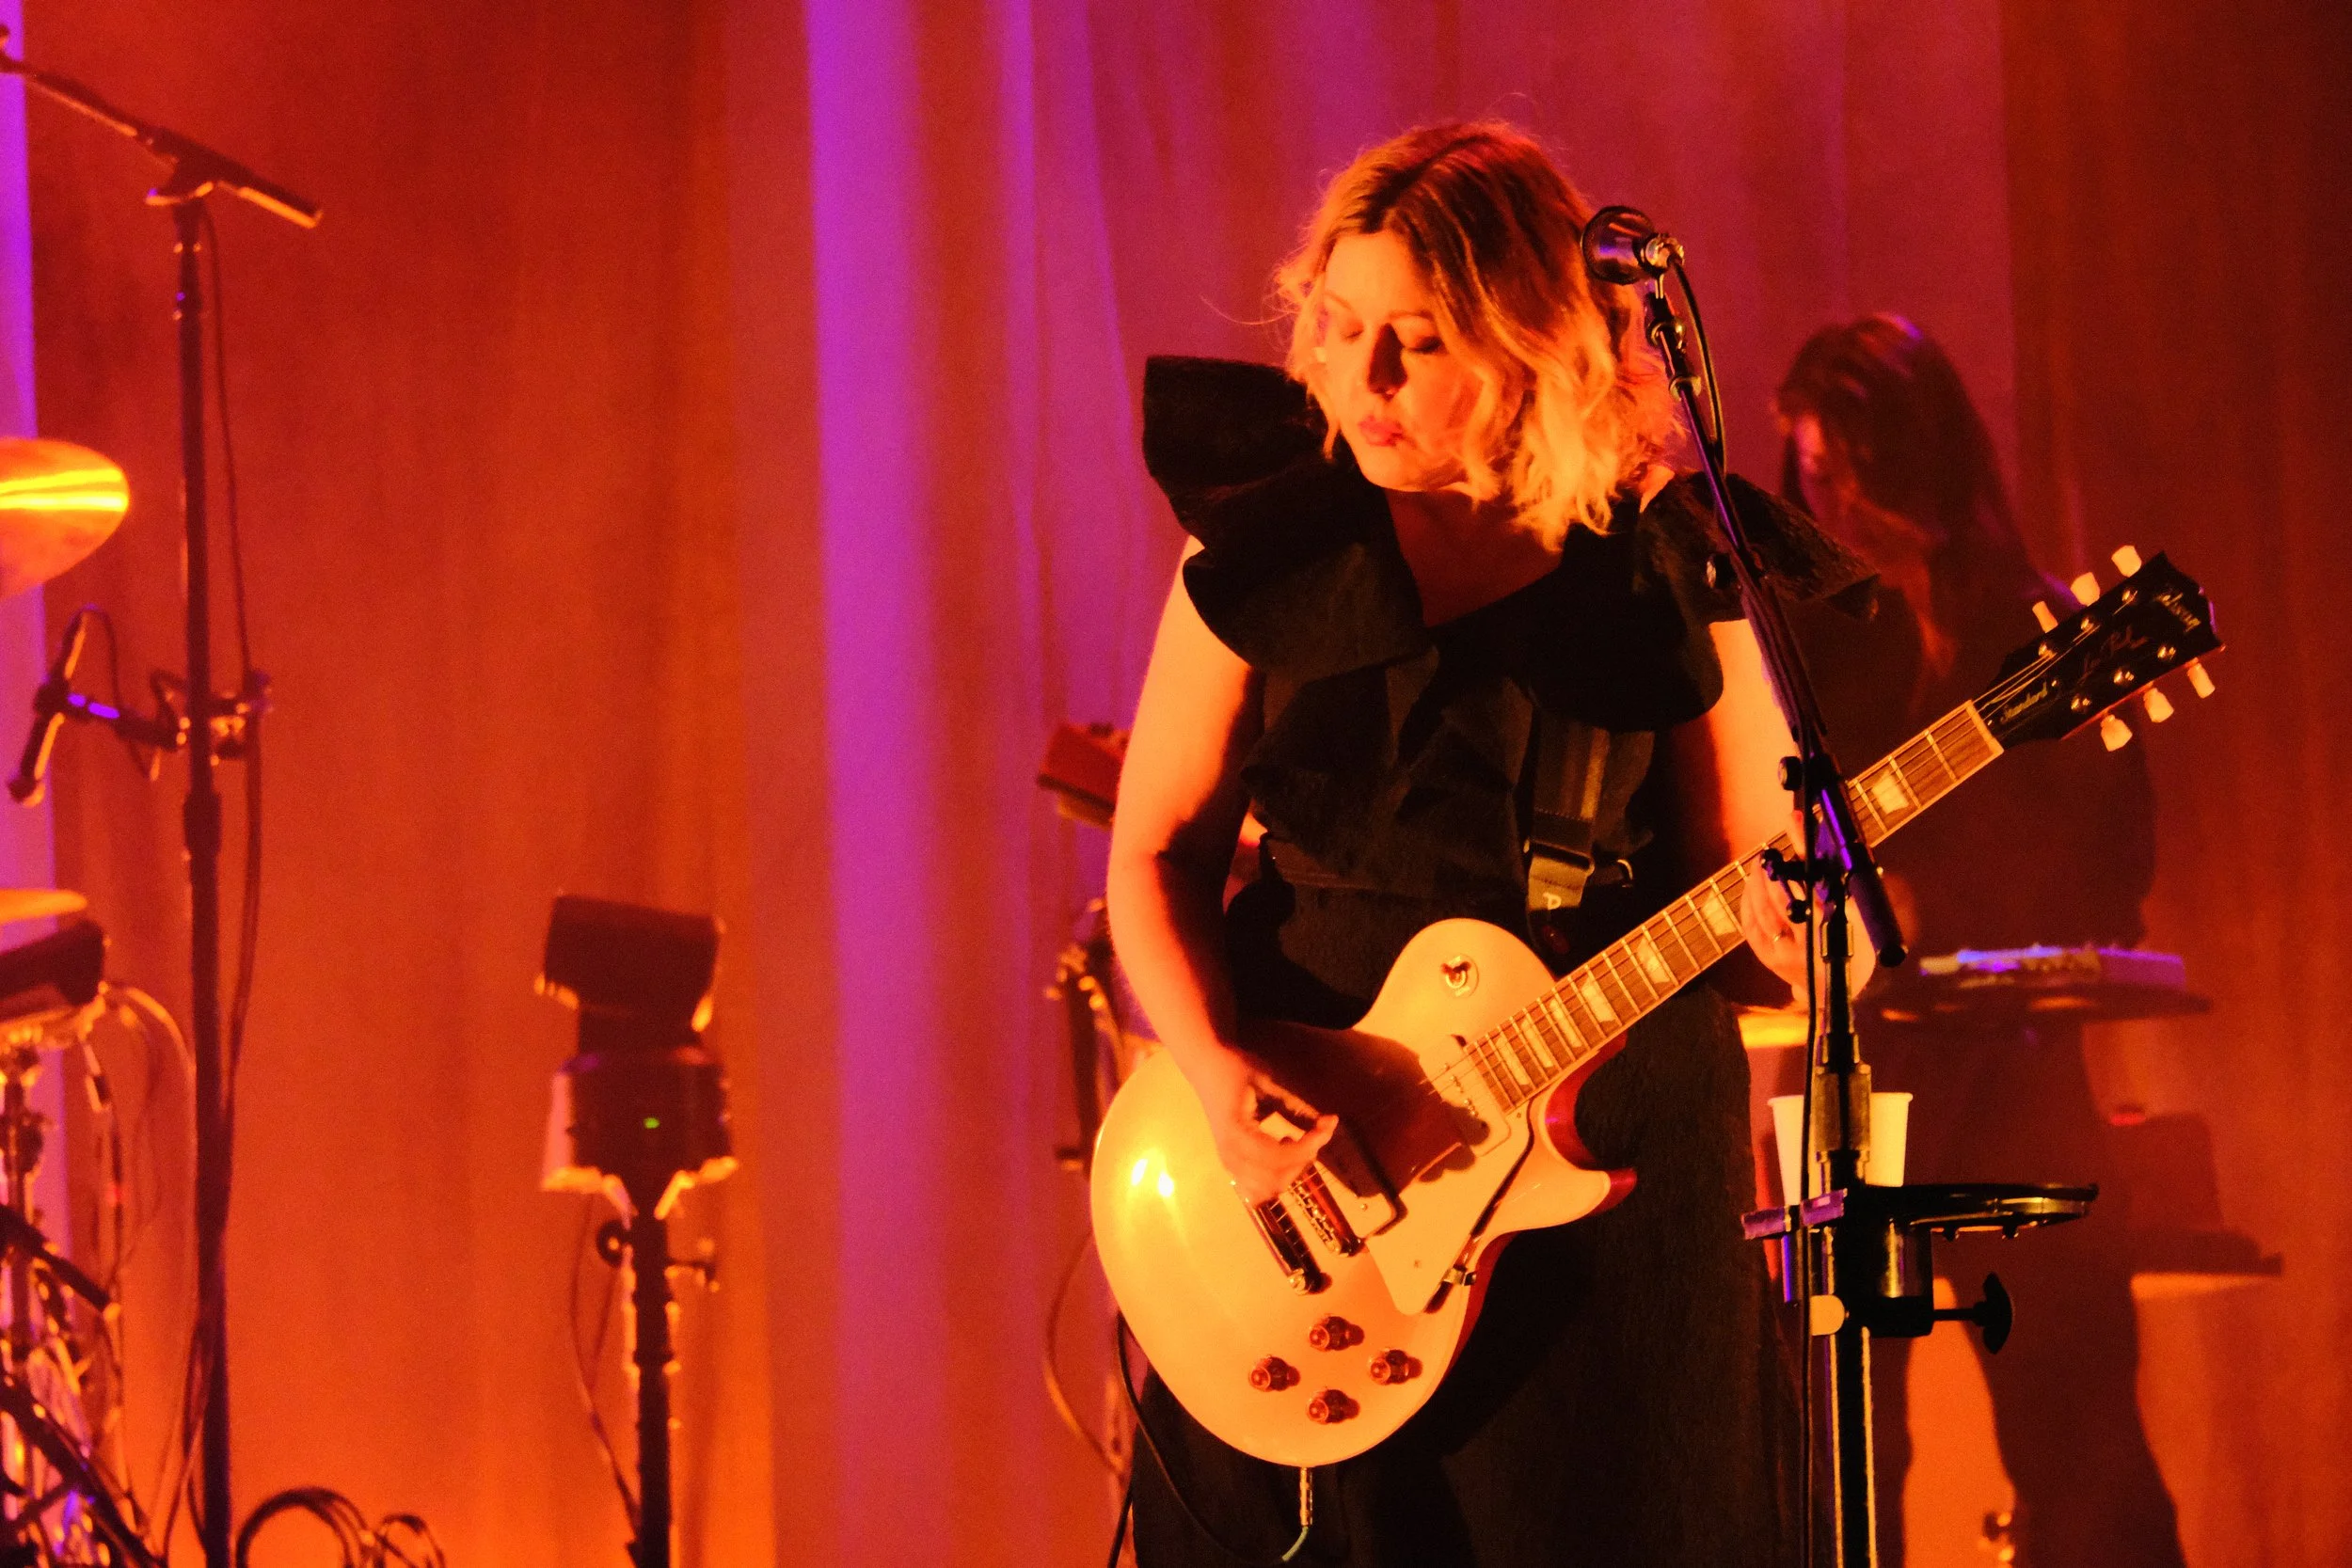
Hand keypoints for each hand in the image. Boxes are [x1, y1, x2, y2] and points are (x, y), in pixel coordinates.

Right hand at [1181, 1044, 1337, 1204]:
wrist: (1206, 1068)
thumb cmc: (1235, 1070)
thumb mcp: (1269, 1082)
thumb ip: (1298, 1107)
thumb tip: (1330, 1123)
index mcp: (1236, 1134)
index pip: (1277, 1159)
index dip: (1308, 1147)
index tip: (1326, 1126)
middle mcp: (1230, 1156)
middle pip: (1276, 1180)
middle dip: (1302, 1159)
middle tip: (1314, 1133)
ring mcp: (1229, 1164)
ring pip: (1268, 1189)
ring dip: (1290, 1171)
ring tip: (1294, 1142)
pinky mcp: (1232, 1166)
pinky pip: (1257, 1189)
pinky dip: (1276, 1178)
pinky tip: (1281, 1153)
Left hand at [1738, 857, 1877, 997]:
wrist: (1838, 989)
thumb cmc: (1852, 949)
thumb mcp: (1853, 918)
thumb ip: (1835, 890)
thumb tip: (1814, 855)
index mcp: (1828, 935)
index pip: (1805, 898)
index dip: (1791, 873)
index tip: (1786, 853)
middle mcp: (1802, 947)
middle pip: (1776, 905)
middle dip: (1768, 877)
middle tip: (1767, 856)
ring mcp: (1781, 955)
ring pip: (1760, 914)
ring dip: (1755, 887)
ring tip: (1759, 867)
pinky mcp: (1768, 960)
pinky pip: (1750, 928)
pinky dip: (1747, 905)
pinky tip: (1750, 889)